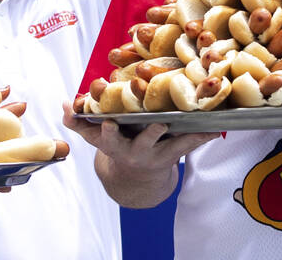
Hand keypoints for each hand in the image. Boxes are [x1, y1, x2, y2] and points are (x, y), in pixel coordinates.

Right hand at [62, 100, 216, 207]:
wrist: (134, 178)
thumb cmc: (114, 145)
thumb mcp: (94, 138)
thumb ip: (78, 121)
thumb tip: (65, 103)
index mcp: (115, 144)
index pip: (109, 137)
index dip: (108, 130)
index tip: (109, 123)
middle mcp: (136, 151)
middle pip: (143, 142)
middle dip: (149, 133)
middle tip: (158, 123)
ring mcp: (157, 154)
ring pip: (173, 145)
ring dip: (187, 136)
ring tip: (202, 125)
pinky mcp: (174, 153)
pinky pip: (191, 144)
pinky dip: (204, 136)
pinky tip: (217, 127)